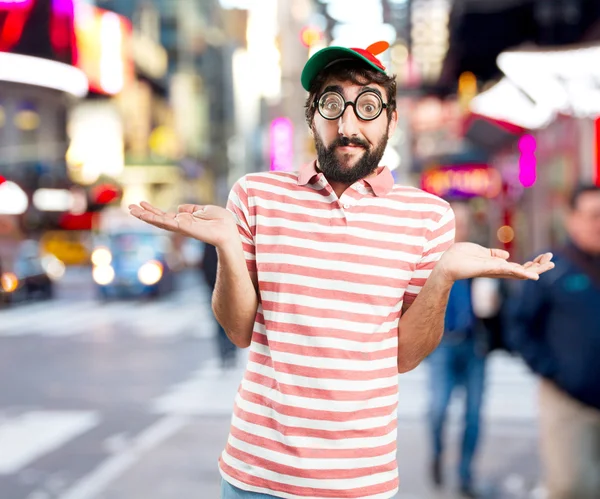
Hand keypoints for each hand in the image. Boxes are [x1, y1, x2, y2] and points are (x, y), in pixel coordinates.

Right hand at [128, 202, 238, 246]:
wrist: (230, 232)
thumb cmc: (222, 222)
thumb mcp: (206, 210)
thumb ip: (193, 209)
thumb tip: (180, 207)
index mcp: (185, 220)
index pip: (165, 216)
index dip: (153, 210)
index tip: (141, 204)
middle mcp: (181, 225)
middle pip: (159, 219)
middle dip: (144, 213)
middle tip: (130, 207)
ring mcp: (181, 227)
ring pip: (160, 221)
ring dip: (146, 216)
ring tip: (132, 210)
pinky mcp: (184, 227)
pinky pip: (167, 222)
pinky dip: (156, 218)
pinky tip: (146, 215)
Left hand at [436, 242, 554, 282]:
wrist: (445, 262)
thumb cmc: (459, 257)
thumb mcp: (479, 251)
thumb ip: (493, 254)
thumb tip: (505, 255)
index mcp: (497, 266)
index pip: (519, 267)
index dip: (532, 263)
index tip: (545, 257)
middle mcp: (498, 271)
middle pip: (524, 271)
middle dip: (539, 266)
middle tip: (552, 260)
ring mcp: (495, 271)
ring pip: (520, 272)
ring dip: (536, 268)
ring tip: (550, 264)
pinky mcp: (490, 268)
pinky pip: (509, 271)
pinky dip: (522, 273)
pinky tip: (534, 275)